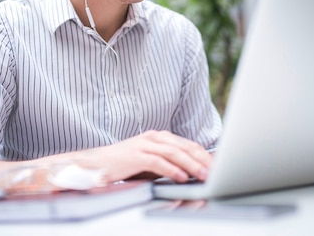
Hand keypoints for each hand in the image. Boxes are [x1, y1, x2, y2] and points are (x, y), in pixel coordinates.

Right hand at [73, 130, 211, 183]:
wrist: (97, 163)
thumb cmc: (125, 165)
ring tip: (203, 175)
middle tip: (215, 171)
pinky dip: (172, 170)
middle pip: (184, 146)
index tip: (216, 166)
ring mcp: (144, 145)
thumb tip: (191, 172)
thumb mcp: (150, 162)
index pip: (187, 144)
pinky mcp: (136, 155)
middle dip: (202, 159)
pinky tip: (182, 178)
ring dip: (191, 165)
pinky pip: (158, 162)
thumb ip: (168, 163)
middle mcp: (153, 137)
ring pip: (174, 153)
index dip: (203, 155)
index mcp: (159, 137)